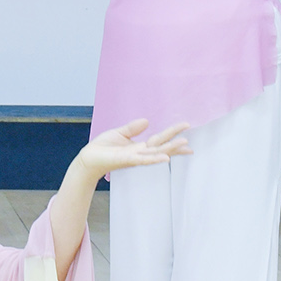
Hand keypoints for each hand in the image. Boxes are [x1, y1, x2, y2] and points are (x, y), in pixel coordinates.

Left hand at [76, 119, 191, 178]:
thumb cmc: (103, 148)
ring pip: (156, 153)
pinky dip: (154, 158)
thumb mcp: (120, 133)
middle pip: (162, 146)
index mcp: (140, 146)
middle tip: (191, 139)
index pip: (160, 140)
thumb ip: (133, 128)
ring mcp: (135, 158)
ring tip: (185, 146)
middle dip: (176, 143)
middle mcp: (140, 153)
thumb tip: (147, 121)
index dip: (173, 135)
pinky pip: (143, 159)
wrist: (89, 158)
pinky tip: (165, 158)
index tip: (187, 130)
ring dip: (171, 150)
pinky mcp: (127, 160)